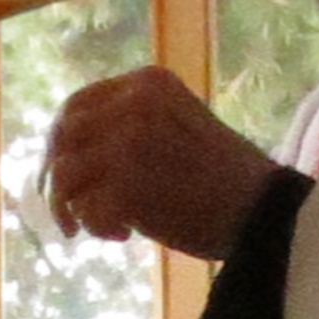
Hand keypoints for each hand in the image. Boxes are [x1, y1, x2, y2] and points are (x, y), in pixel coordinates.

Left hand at [45, 65, 277, 262]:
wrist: (265, 213)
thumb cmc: (222, 178)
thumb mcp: (176, 125)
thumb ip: (128, 124)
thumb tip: (65, 150)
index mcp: (148, 83)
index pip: (76, 104)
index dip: (59, 140)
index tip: (58, 169)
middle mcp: (134, 104)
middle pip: (62, 137)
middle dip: (53, 177)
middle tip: (63, 211)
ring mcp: (128, 143)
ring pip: (64, 174)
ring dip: (71, 208)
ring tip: (91, 229)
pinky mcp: (127, 186)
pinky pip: (84, 209)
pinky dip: (96, 227)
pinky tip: (125, 235)